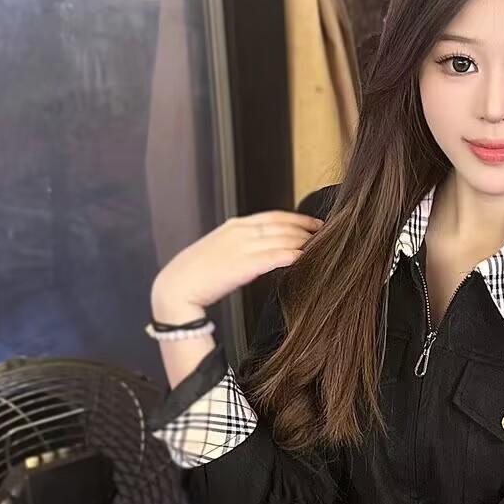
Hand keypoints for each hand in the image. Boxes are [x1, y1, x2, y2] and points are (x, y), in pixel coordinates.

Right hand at [152, 211, 322, 319]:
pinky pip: (274, 257)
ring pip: (282, 240)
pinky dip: (291, 255)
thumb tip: (263, 247)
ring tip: (322, 246)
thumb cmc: (197, 272)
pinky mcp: (243, 266)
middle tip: (326, 234)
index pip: (274, 216)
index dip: (298, 218)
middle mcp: (240, 232)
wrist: (177, 287)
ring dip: (304, 242)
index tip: (315, 222)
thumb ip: (241, 243)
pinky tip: (304, 258)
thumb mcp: (220, 248)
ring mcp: (242, 248)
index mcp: (235, 226)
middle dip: (307, 229)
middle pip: (283, 226)